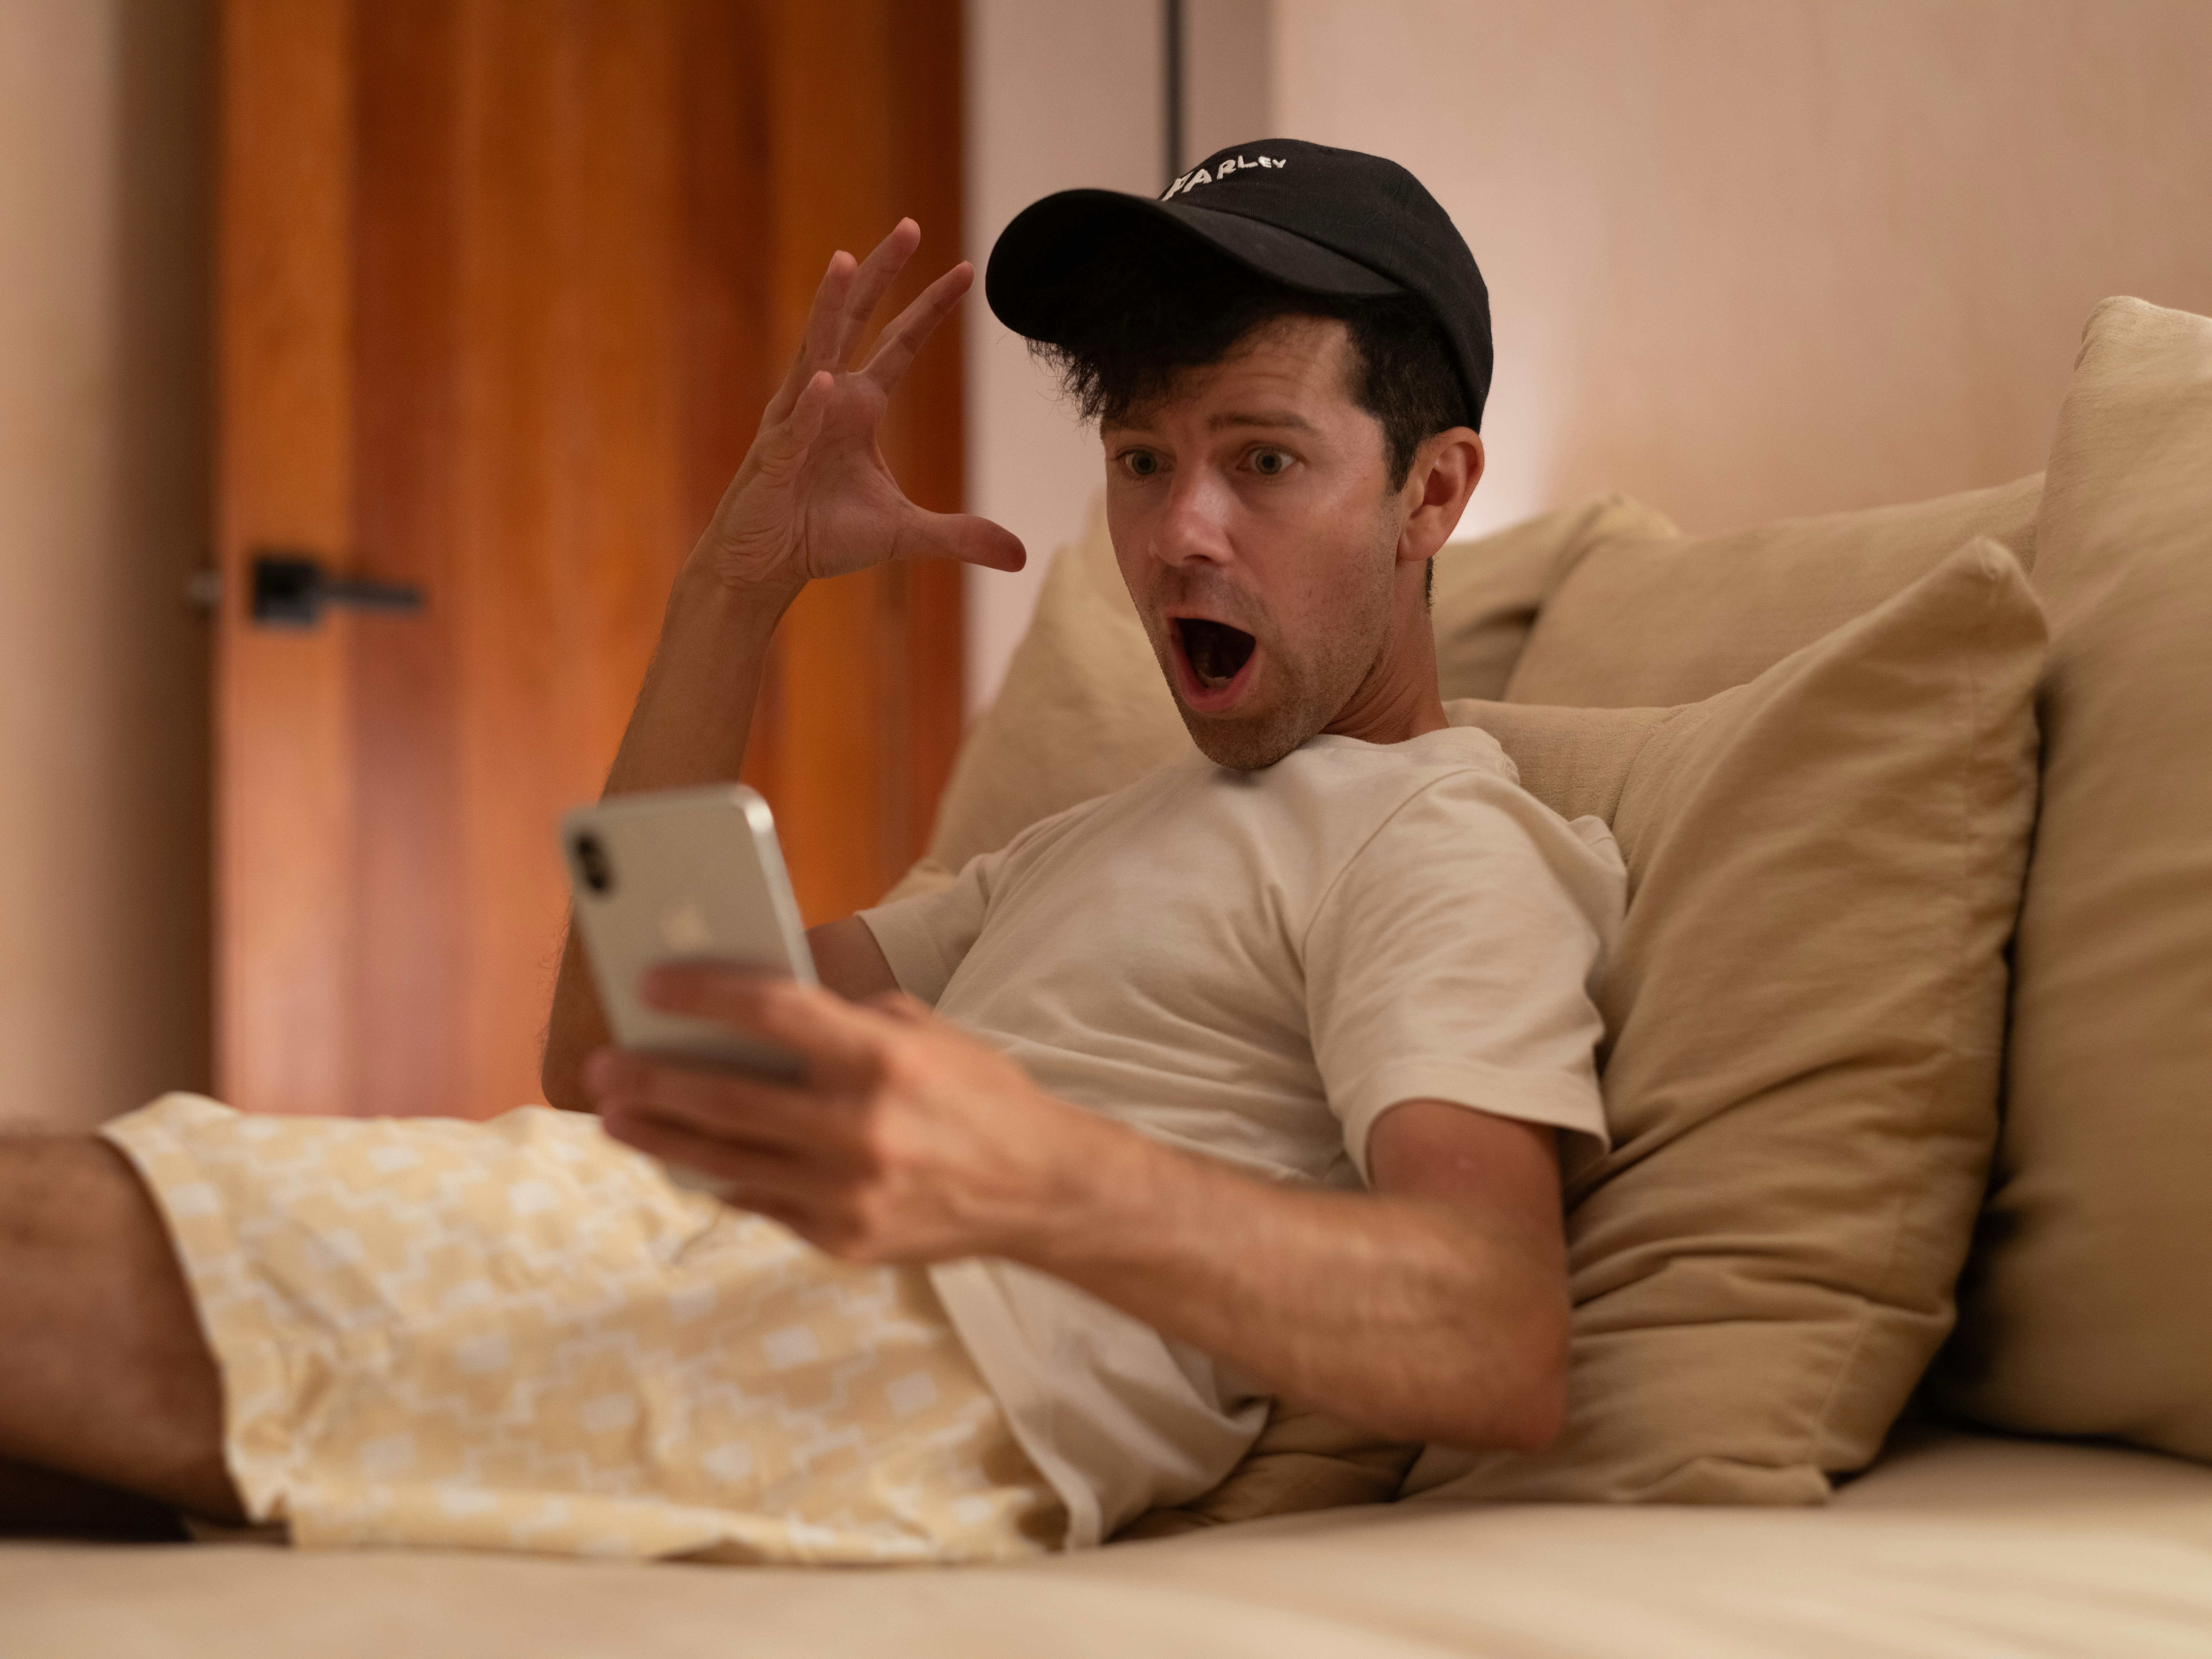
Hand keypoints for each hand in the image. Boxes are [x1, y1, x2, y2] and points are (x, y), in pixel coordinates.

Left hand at [584, 965, 1102, 1262]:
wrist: (1039, 1190)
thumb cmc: (978, 1098)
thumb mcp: (925, 1033)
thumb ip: (846, 1020)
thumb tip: (760, 1010)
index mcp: (882, 1060)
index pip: (770, 1013)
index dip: (703, 994)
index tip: (653, 985)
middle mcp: (859, 1127)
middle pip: (726, 1096)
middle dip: (653, 1078)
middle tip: (605, 1066)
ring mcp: (846, 1191)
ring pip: (726, 1160)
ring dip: (661, 1136)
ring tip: (617, 1117)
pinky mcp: (842, 1238)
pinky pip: (761, 1203)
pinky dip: (720, 1178)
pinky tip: (686, 1159)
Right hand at [692, 220, 1025, 598]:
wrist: (766, 563)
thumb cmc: (824, 536)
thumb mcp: (905, 534)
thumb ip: (961, 535)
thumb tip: (1020, 556)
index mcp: (860, 406)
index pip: (901, 343)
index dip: (931, 307)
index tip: (966, 269)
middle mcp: (828, 398)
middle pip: (857, 321)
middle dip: (882, 274)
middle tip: (909, 226)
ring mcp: (795, 421)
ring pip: (815, 351)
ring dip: (830, 307)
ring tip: (846, 260)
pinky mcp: (773, 458)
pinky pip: (795, 425)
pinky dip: (808, 405)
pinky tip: (822, 378)